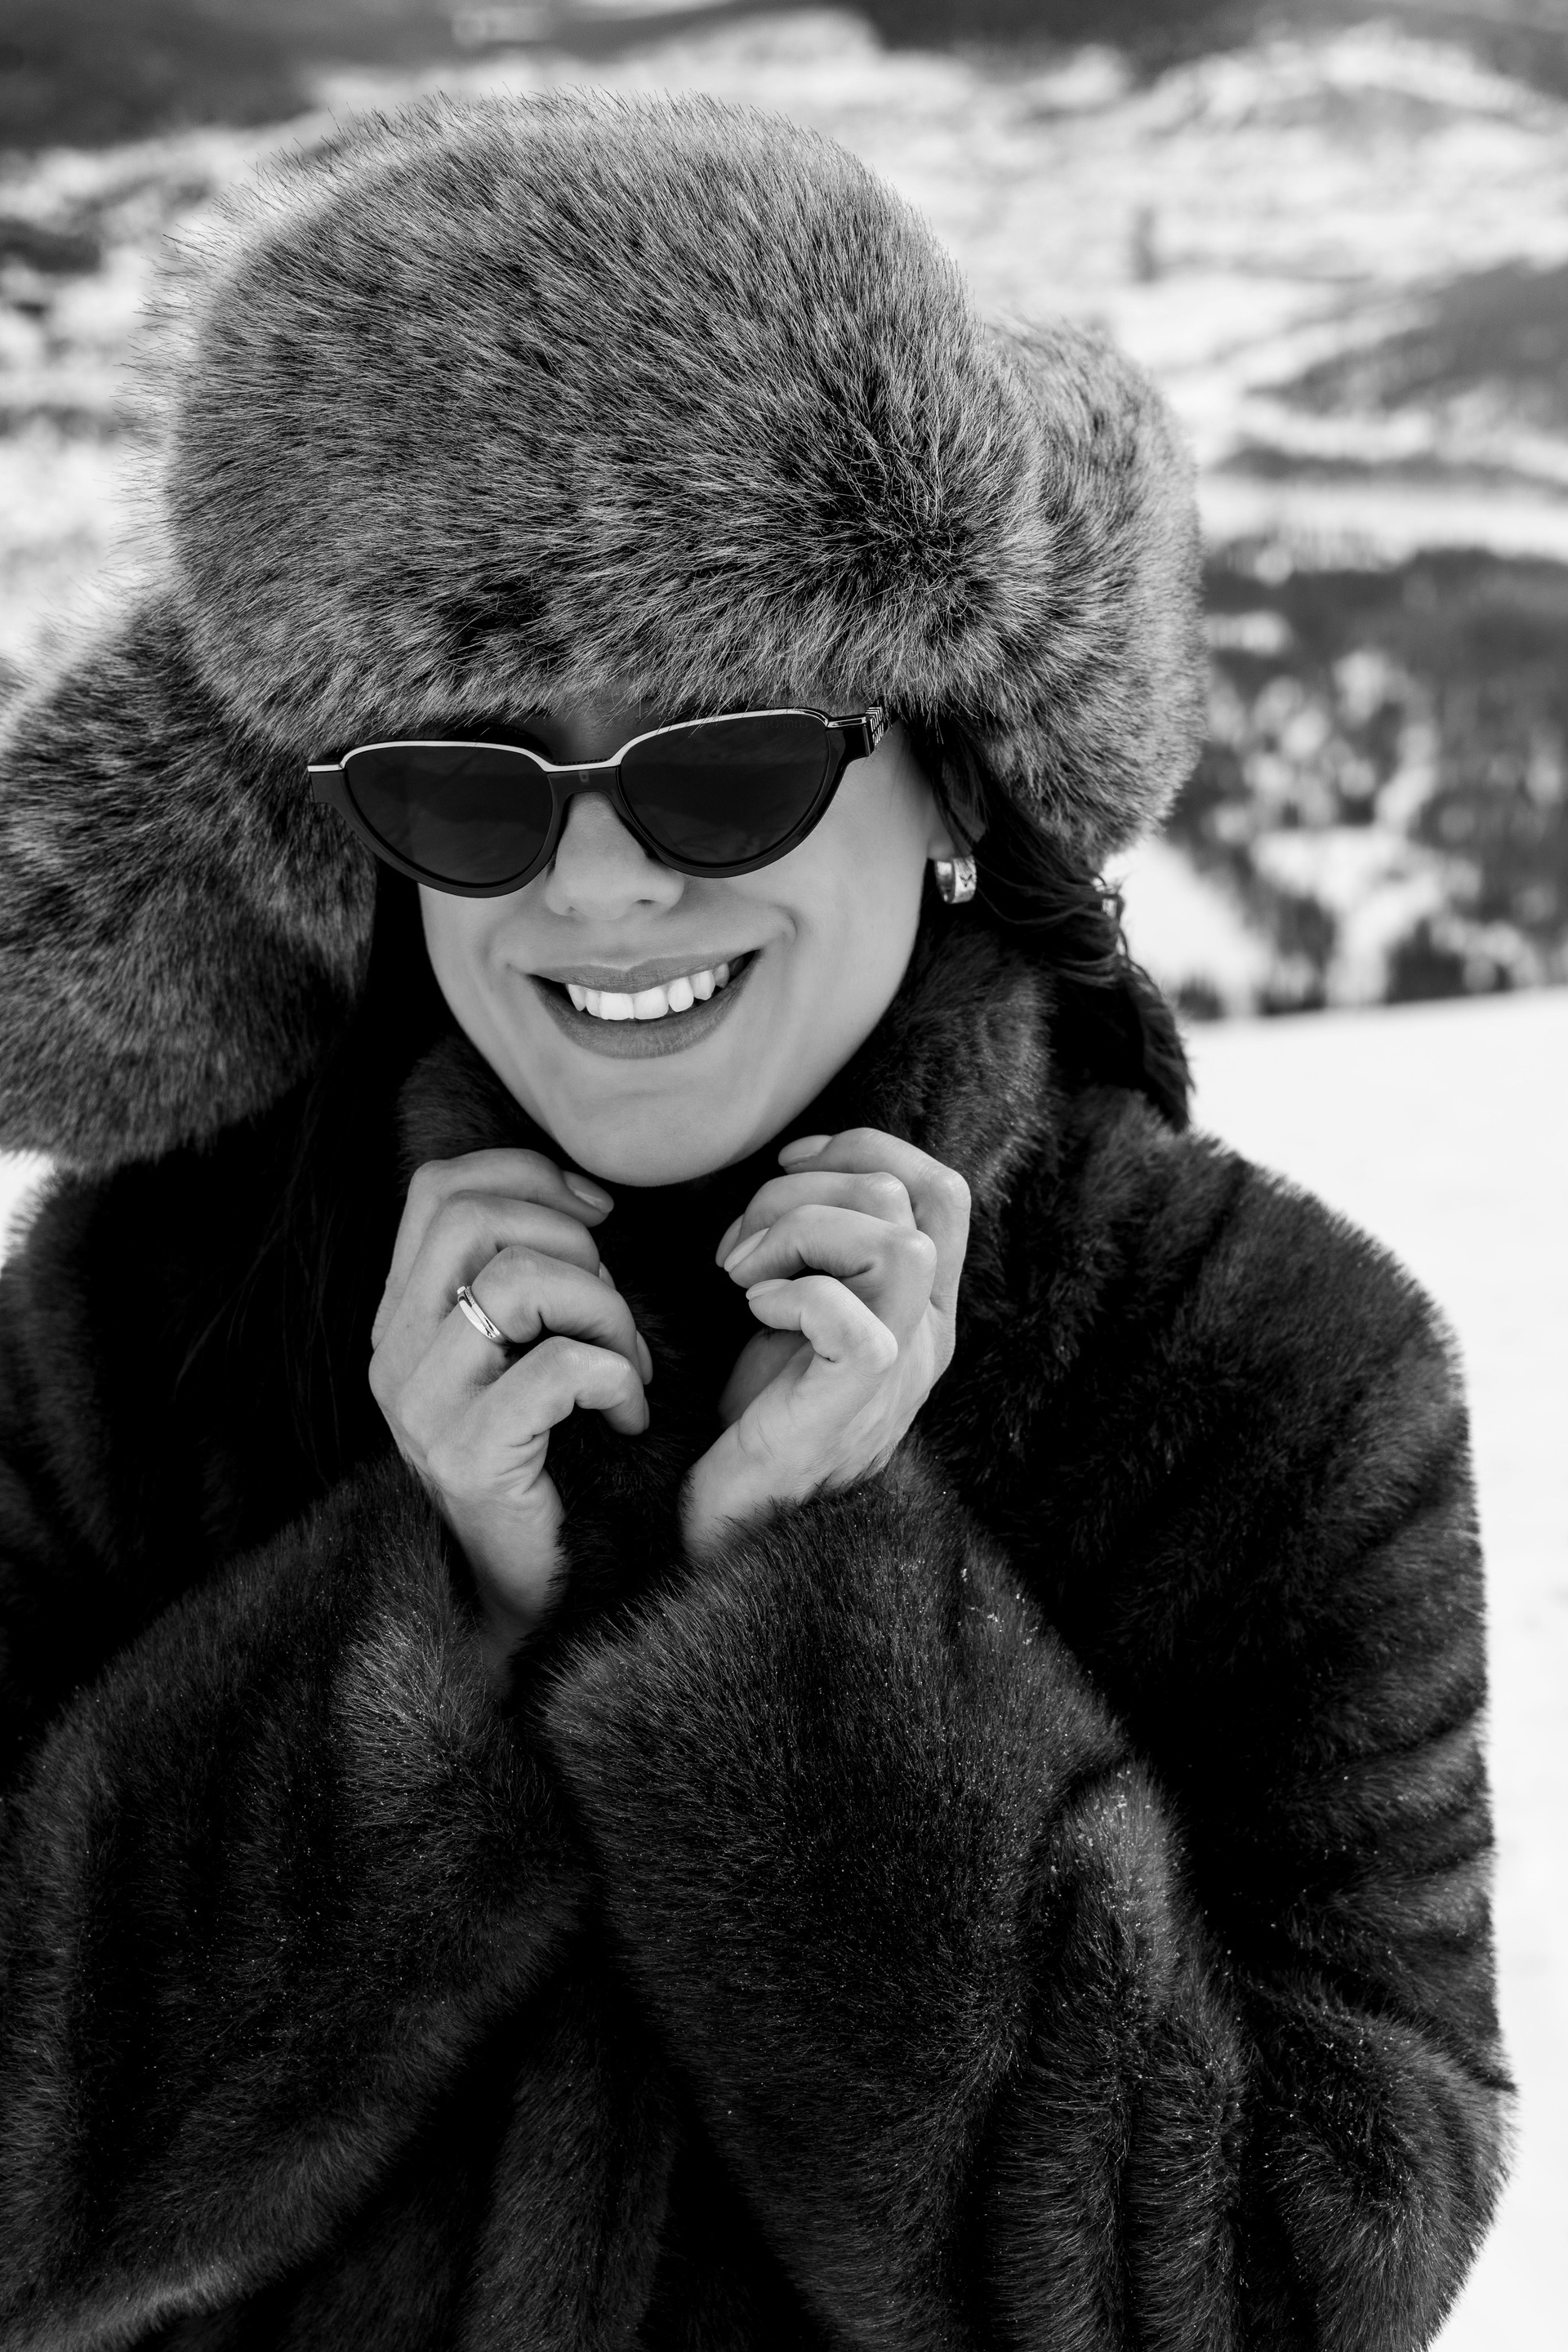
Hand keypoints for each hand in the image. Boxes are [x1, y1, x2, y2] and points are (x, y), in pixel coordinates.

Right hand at [369, 1149, 650, 1676]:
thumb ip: (523, 1278)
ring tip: (629, 1365)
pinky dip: (619, 1379)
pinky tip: (629, 1416)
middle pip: (473, 1218)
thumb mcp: (518, 1353)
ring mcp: (422, 1404)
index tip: (596, 1212)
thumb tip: (586, 1200)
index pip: (438, 1187)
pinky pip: (560, 1369)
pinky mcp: (468, 1453)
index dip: (527, 1176)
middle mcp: (394, 1352)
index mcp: (401, 1315)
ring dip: (605, 1311)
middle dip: (572, 1241)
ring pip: (519, 1282)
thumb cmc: (542, 1461)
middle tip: (611, 1307)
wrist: (520, 1593)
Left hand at [681, 1129, 969, 1558]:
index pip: (943, 1189)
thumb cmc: (763, 1412)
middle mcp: (928, 1333)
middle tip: (740, 1242)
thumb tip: (804, 1167)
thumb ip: (830, 1251)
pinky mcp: (856, 1400)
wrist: (743, 1519)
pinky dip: (789, 1290)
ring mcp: (901, 1369)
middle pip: (905, 1200)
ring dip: (797, 1233)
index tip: (791, 1163)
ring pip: (894, 1243)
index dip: (867, 1149)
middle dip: (803, 1192)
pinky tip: (753, 1309)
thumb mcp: (806, 1311)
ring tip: (742, 1271)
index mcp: (922, 1306)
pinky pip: (847, 1312)